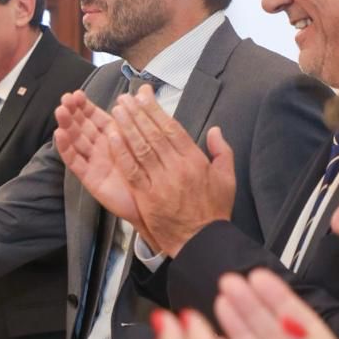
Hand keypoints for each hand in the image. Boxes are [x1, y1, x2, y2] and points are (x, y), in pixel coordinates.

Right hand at [54, 91, 151, 241]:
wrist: (155, 202)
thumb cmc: (152, 170)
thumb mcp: (147, 137)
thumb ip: (143, 114)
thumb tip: (145, 88)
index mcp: (113, 136)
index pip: (95, 117)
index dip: (85, 105)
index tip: (77, 94)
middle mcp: (101, 147)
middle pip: (82, 126)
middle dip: (73, 112)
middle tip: (65, 99)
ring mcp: (93, 161)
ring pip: (76, 140)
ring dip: (67, 126)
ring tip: (60, 111)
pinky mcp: (90, 177)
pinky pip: (76, 162)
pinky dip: (67, 149)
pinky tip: (60, 135)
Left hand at [107, 87, 234, 255]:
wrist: (202, 241)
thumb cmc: (213, 211)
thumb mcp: (226, 179)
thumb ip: (222, 152)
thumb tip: (215, 130)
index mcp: (195, 161)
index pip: (173, 129)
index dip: (156, 111)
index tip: (144, 97)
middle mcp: (177, 168)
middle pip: (154, 134)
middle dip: (138, 114)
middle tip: (125, 99)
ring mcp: (160, 182)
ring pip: (141, 149)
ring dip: (127, 127)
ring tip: (116, 111)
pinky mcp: (146, 197)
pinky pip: (131, 170)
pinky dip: (121, 153)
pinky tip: (111, 138)